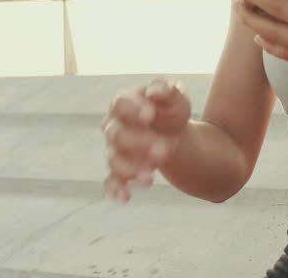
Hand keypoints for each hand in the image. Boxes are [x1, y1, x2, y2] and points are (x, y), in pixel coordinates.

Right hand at [101, 77, 191, 202]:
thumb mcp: (175, 97)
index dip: (133, 110)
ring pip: (113, 160)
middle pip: (117, 135)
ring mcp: (115, 150)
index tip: (150, 116)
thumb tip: (155, 90)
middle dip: (139, 143)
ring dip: (130, 169)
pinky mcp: (119, 170)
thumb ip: (167, 90)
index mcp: (125, 103)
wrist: (173, 132)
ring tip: (150, 177)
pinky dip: (116, 189)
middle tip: (164, 148)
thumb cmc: (170, 110)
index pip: (120, 104)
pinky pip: (111, 181)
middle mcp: (114, 126)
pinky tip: (125, 197)